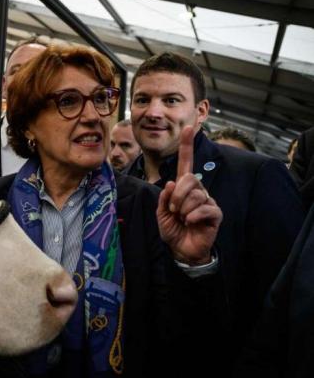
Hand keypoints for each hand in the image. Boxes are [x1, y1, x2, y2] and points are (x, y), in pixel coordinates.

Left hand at [157, 125, 221, 264]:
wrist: (182, 249)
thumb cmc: (173, 229)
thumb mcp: (161, 213)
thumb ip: (164, 197)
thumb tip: (172, 182)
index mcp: (184, 187)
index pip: (186, 163)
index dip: (187, 146)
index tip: (188, 127)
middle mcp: (198, 190)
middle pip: (189, 179)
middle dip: (176, 196)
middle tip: (173, 210)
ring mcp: (208, 201)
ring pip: (196, 195)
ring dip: (183, 209)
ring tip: (183, 219)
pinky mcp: (216, 213)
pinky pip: (205, 208)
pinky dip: (193, 216)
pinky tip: (191, 222)